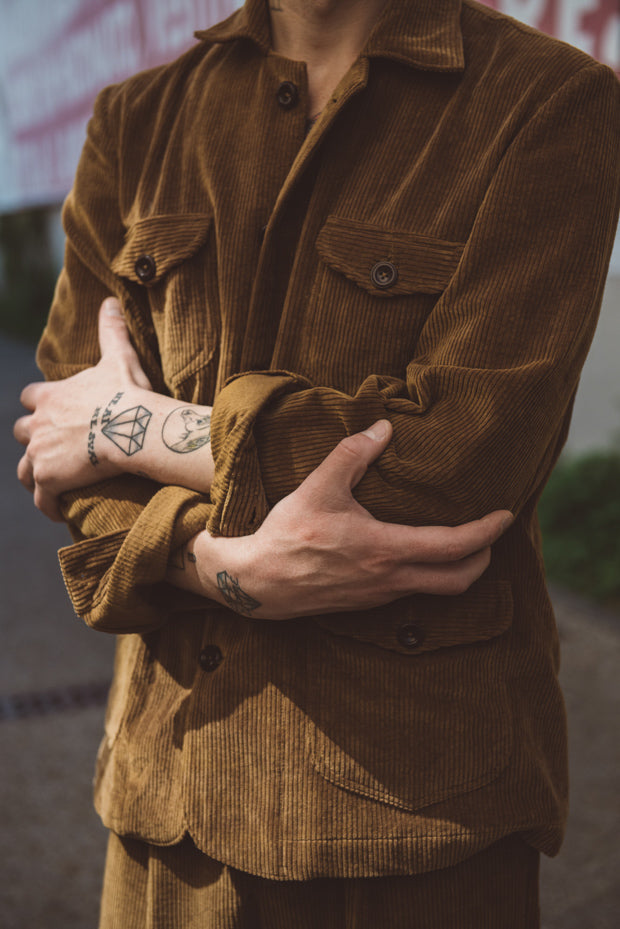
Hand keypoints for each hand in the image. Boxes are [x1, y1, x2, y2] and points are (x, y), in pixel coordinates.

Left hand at [14, 298, 152, 520]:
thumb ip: (111, 330)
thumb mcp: (119, 357)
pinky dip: (47, 504)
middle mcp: (39, 424)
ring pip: (24, 467)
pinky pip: (41, 497)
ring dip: (33, 472)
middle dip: (34, 437)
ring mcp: (41, 454)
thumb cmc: (128, 394)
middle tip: (52, 447)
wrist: (133, 429)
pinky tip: (56, 510)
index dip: (39, 404)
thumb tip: (110, 301)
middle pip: (22, 431)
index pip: (30, 398)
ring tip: (48, 481)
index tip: (51, 411)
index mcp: (50, 396)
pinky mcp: (49, 479)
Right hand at [171, 421, 512, 618]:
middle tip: (491, 534)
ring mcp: (378, 595)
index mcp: (385, 550)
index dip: (486, 531)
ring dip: (457, 568)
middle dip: (483, 557)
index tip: (505, 515)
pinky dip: (430, 575)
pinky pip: (412, 592)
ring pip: (436, 589)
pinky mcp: (365, 602)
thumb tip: (384, 428)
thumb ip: (353, 454)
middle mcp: (389, 579)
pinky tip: (418, 555)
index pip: (454, 546)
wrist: (257, 583)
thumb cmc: (287, 534)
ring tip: (462, 542)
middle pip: (458, 579)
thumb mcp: (318, 487)